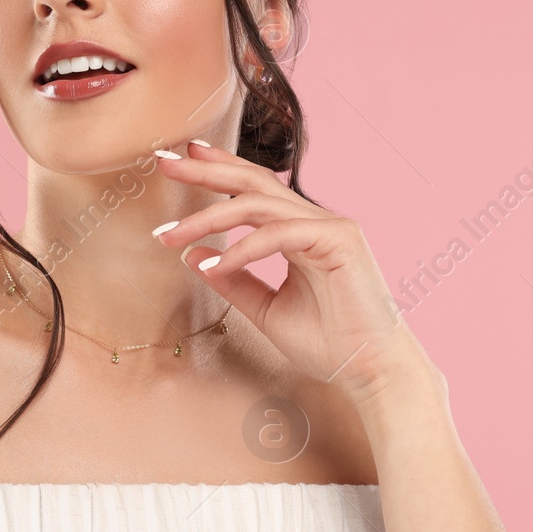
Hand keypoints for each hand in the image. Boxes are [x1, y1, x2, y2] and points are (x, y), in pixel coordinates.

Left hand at [152, 140, 441, 412]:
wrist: (370, 373)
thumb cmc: (327, 344)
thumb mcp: (266, 309)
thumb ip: (232, 280)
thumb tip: (191, 255)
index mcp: (301, 230)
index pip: (253, 188)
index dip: (217, 169)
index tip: (180, 158)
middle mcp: (316, 221)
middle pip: (252, 181)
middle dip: (205, 170)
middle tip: (162, 161)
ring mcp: (330, 226)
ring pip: (258, 205)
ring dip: (208, 217)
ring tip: (170, 236)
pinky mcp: (339, 241)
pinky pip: (278, 234)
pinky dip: (240, 250)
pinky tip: (212, 267)